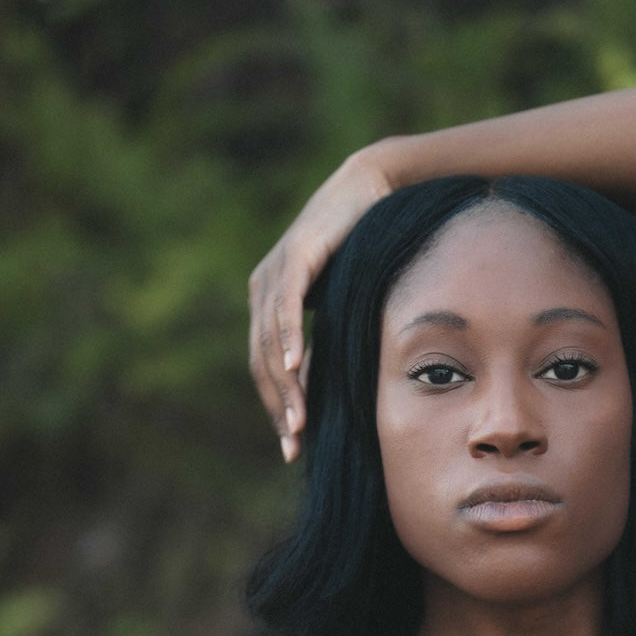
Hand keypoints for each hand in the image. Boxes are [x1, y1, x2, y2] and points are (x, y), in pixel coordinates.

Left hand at [248, 143, 397, 462]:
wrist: (372, 189)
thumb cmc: (362, 246)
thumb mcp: (340, 306)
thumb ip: (325, 340)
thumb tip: (321, 387)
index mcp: (269, 304)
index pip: (265, 369)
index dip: (277, 409)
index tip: (293, 445)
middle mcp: (263, 289)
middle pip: (262, 363)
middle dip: (279, 408)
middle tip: (295, 445)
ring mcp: (275, 271)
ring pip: (271, 342)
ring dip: (285, 386)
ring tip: (299, 422)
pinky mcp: (295, 255)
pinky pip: (287, 306)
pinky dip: (288, 338)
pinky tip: (293, 368)